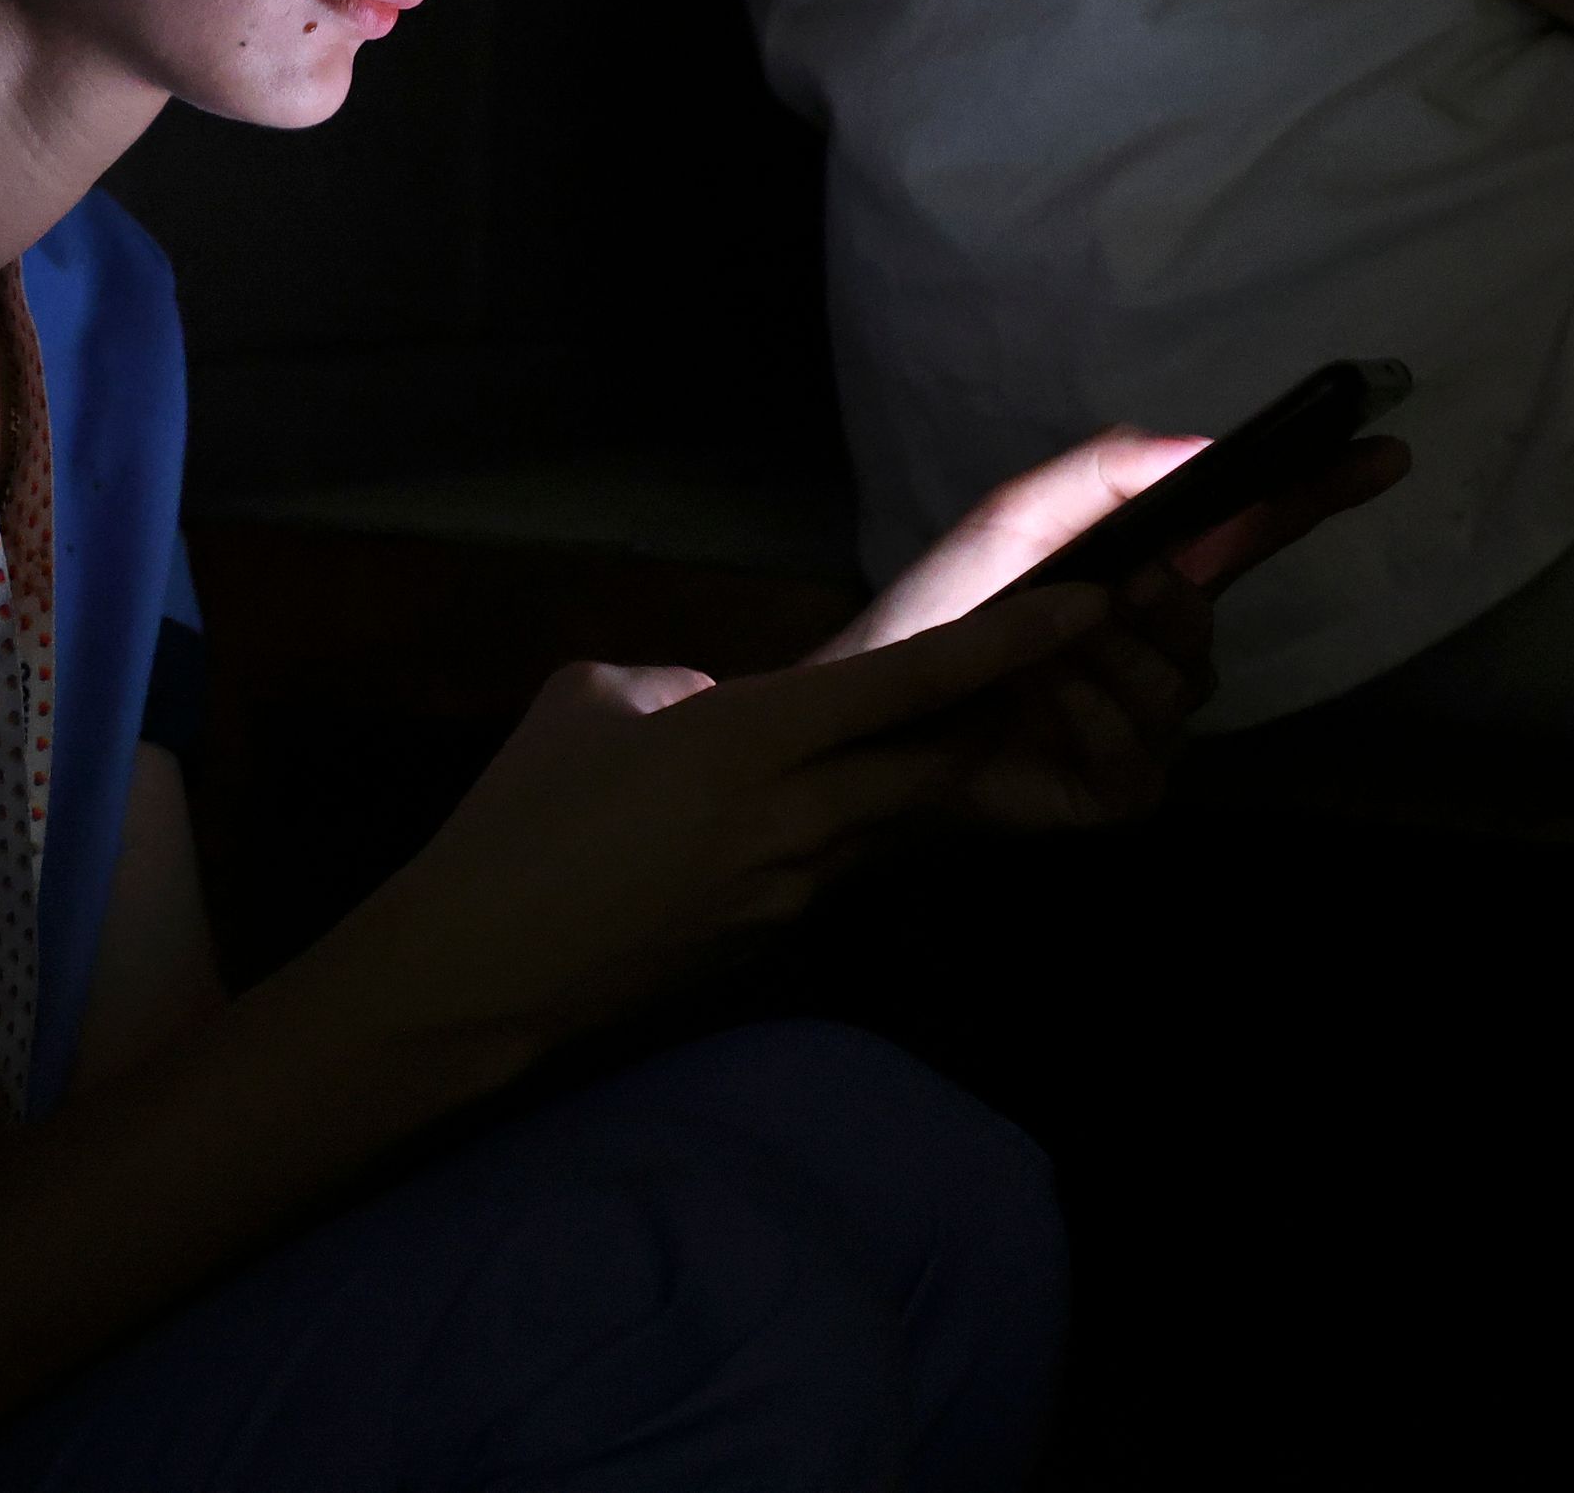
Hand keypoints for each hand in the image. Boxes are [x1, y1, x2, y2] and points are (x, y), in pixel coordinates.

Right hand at [315, 589, 1110, 1071]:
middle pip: (939, 761)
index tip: (1091, 604)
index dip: (1010, 642)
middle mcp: (798, 816)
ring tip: (952, 727)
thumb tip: (712, 705)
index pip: (912, 682)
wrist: (482, 969)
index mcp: (751, 738)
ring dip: (929, 773)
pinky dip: (849, 821)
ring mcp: (792, 885)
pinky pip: (834, 858)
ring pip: (892, 813)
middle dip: (1003, 716)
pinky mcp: (770, 931)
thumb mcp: (590, 702)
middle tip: (1059, 666)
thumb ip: (677, 689)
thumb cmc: (520, 819)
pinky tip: (803, 808)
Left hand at [805, 429, 1412, 829]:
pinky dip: (1091, 722)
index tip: (1382, 455)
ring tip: (1036, 660)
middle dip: (1165, 605)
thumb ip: (1102, 472)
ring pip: (1180, 690)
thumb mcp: (1014, 522)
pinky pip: (1142, 757)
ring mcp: (1145, 727)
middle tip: (1105, 595)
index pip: (1253, 534)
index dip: (1317, 495)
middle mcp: (1158, 652)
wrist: (872, 715)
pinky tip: (1044, 709)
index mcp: (1145, 577)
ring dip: (1106, 665)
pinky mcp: (1119, 790)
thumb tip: (1203, 444)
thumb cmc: (942, 613)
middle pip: (1212, 621)